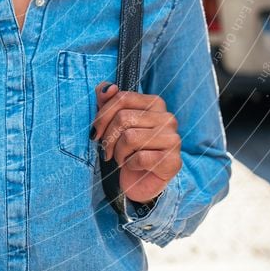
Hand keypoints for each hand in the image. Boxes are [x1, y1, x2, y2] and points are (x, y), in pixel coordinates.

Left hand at [90, 82, 181, 203]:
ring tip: (122, 158)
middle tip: (108, 150)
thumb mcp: (113, 122)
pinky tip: (134, 166)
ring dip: (118, 153)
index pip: (122, 98)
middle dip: (108, 138)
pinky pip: (139, 158)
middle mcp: (167, 118)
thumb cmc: (128, 149)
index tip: (96, 132)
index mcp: (155, 103)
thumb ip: (107, 101)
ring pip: (129, 137)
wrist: (142, 182)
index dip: (102, 115)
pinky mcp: (172, 161)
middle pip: (123, 118)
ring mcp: (173, 139)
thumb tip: (108, 88)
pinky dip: (130, 164)